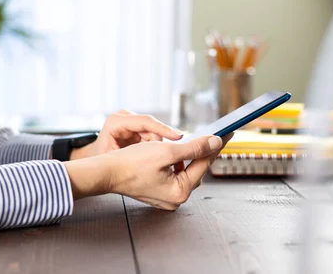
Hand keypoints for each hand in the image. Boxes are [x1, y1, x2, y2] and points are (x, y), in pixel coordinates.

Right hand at [64, 133, 232, 209]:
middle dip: (198, 151)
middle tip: (207, 135)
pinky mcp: (158, 192)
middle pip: (196, 169)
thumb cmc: (130, 163)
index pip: (204, 164)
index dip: (215, 146)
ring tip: (184, 142)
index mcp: (180, 192)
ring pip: (184, 172)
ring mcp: (166, 198)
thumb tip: (215, 143)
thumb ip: (194, 147)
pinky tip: (168, 152)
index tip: (226, 133)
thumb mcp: (166, 151)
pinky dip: (173, 163)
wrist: (106, 172)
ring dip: (184, 156)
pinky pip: (173, 175)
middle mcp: (175, 199)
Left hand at [69, 110, 182, 159]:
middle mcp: (124, 117)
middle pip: (152, 127)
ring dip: (158, 146)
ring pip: (154, 131)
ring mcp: (131, 120)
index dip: (163, 129)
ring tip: (157, 160)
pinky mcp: (136, 126)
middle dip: (161, 143)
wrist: (96, 161)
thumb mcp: (116, 159)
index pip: (145, 121)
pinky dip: (155, 146)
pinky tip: (155, 156)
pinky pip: (152, 135)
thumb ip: (135, 154)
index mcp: (116, 122)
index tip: (178, 137)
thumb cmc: (102, 160)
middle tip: (169, 159)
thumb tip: (157, 150)